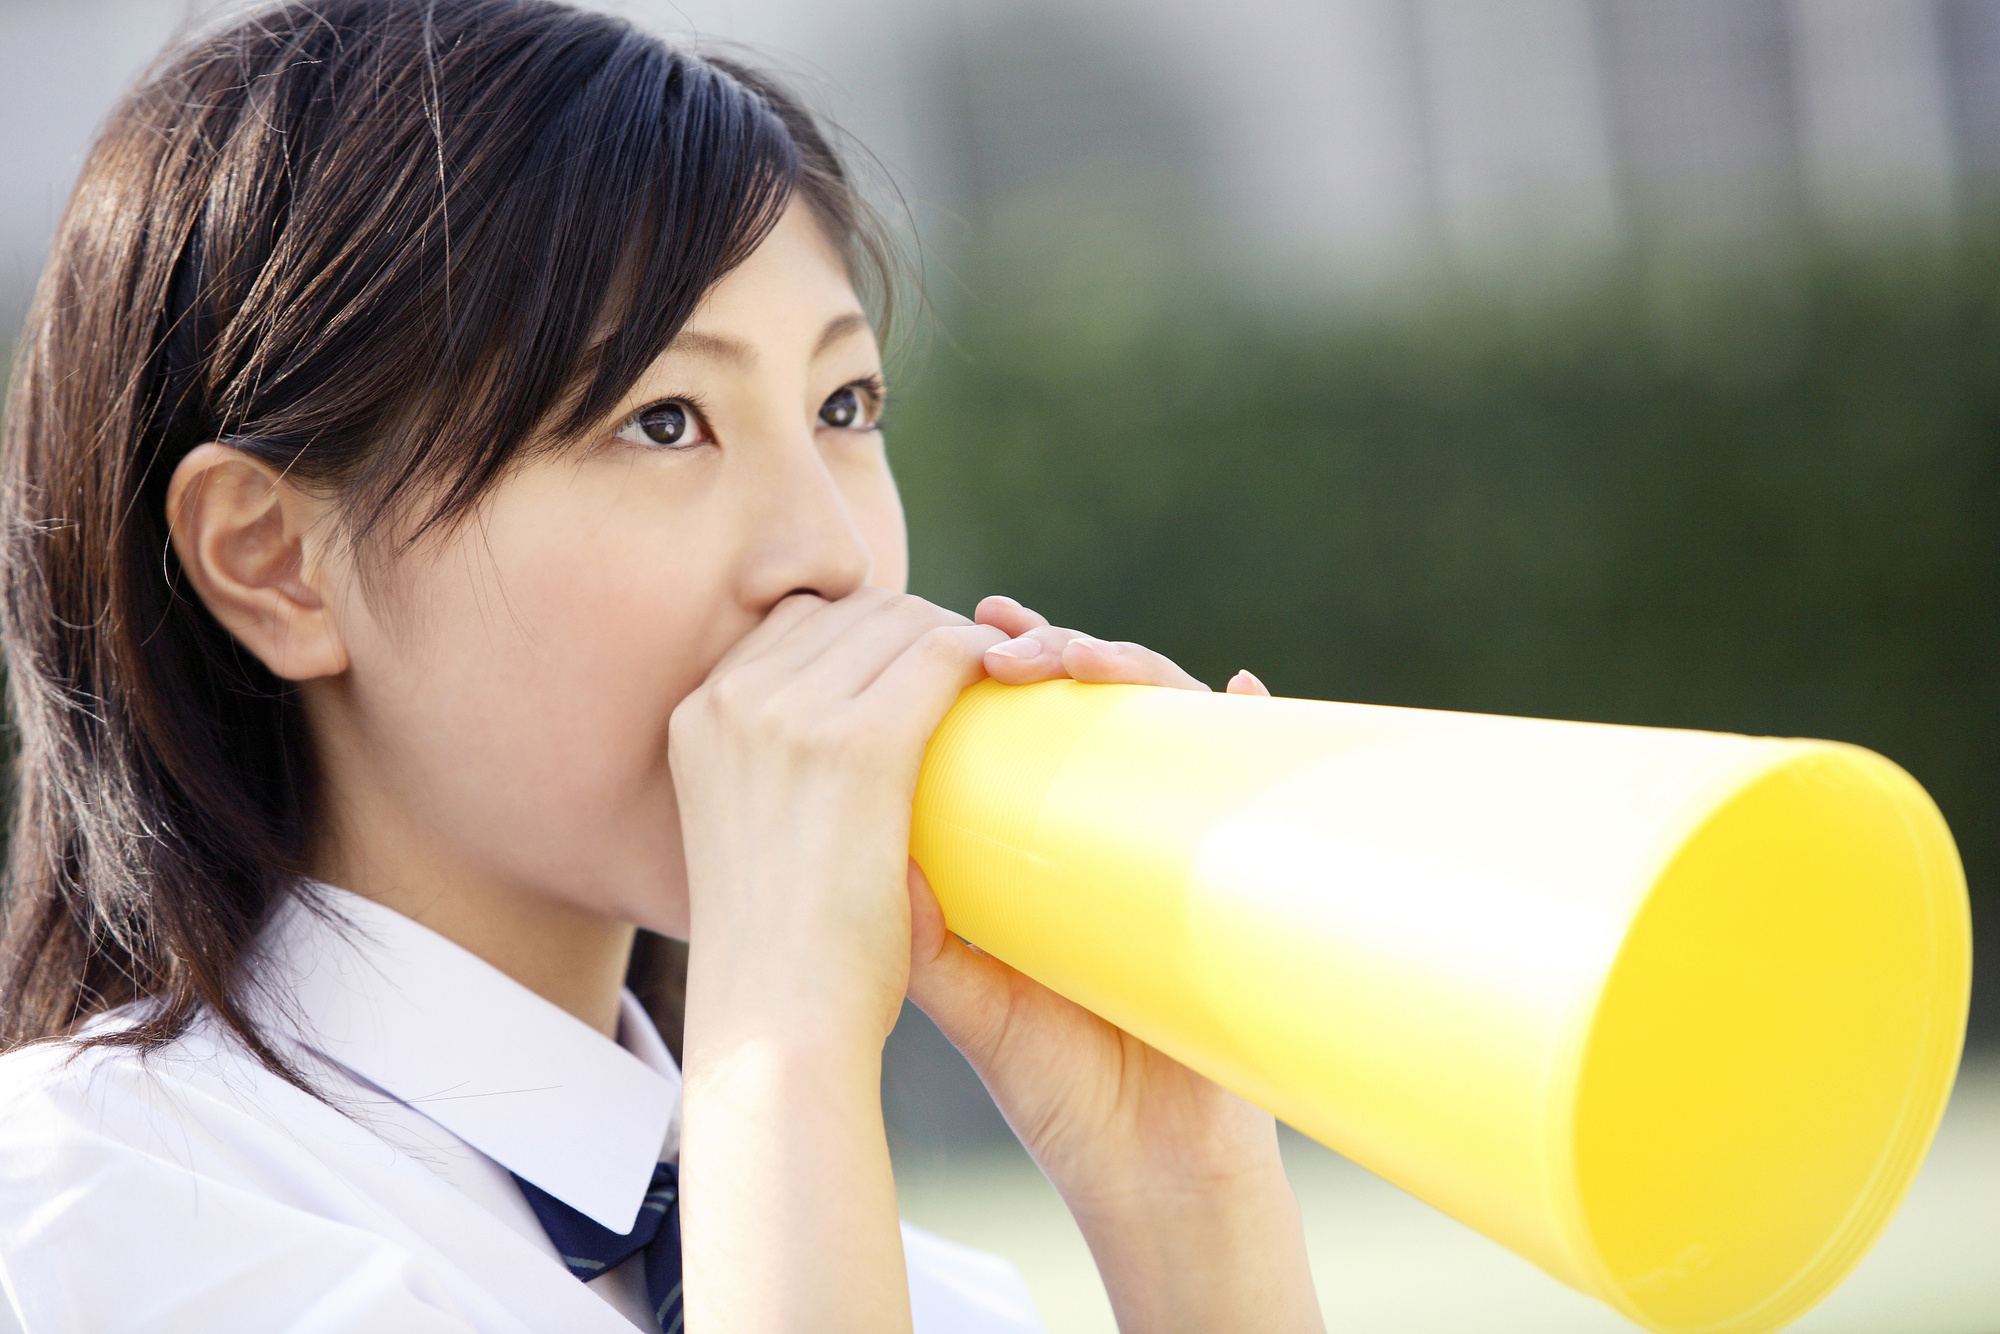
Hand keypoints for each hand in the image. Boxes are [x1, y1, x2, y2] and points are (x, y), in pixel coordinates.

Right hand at [669, 588, 1006, 1333]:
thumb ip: (783, 794)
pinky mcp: (856, 745)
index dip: (869, 635)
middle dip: (919, 628)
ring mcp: (787, 714)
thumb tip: (842, 787)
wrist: (777, 1025)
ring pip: (901, 621)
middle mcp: (731, 698)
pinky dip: (983, 656)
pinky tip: (1018, 681)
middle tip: (977, 679)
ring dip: (956, 639)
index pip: (797, 622)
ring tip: (1004, 682)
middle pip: (852, 611)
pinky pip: (939, 655)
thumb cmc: (780, 961)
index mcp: (698, 717)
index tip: (920, 673)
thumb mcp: (754, 848)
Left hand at [906, 597, 1322, 1333]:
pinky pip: (1256, 778)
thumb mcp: (968, 998)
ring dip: (1125, 667)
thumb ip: (917, 932)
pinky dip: (1249, 722)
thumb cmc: (1057, 1082)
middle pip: (1090, 705)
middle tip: (998, 638)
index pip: (1019, 731)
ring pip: (1163, 720)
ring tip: (1071, 657)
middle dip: (1050, 648)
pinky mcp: (1242, 872)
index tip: (941, 633)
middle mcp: (1114, 826)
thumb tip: (860, 836)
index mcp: (1043, 846)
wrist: (1149, 1163)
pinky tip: (1236, 686)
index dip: (982, 672)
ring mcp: (1180, 842)